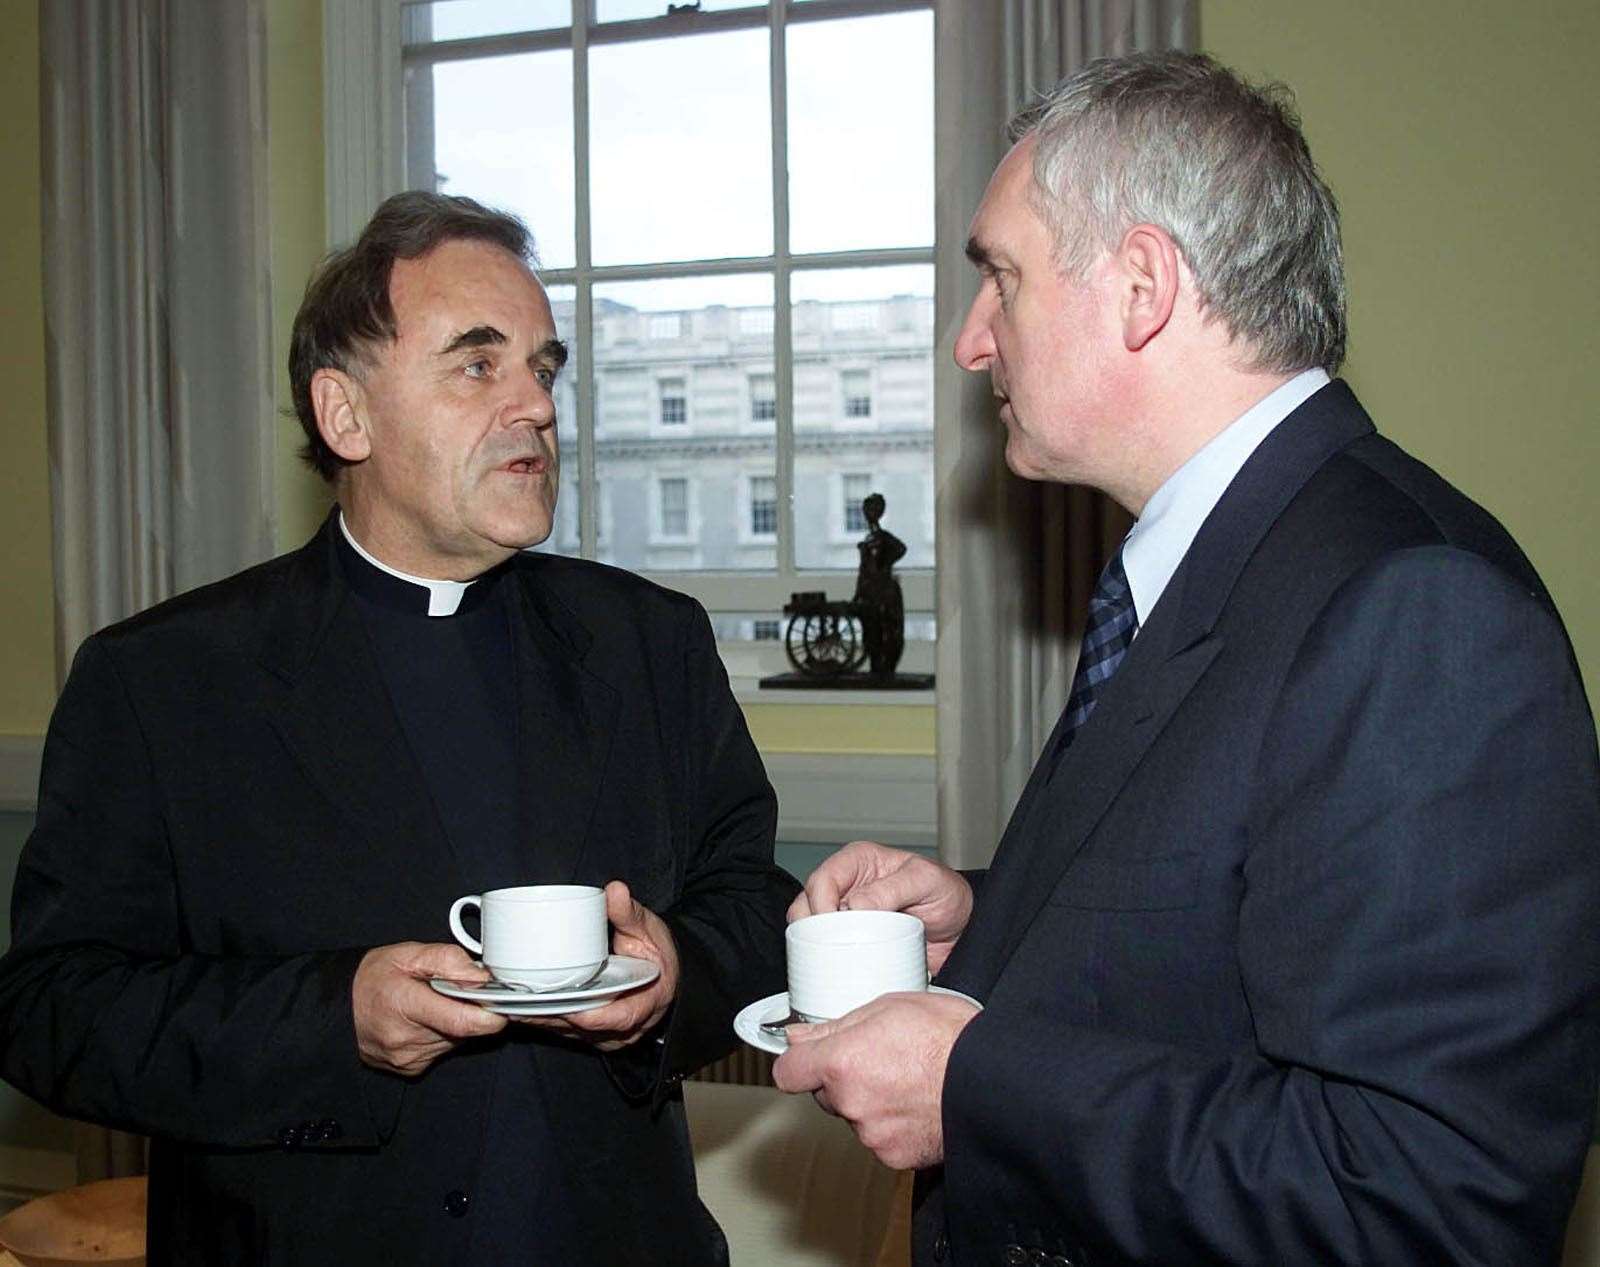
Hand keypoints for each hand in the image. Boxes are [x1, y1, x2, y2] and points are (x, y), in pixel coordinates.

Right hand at [352, 941, 507, 1076]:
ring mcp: (407, 1058)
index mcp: (405, 1005)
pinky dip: (442, 1034)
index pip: (464, 1021)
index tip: (502, 1002)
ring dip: (455, 1022)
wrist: (338, 1008)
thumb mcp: (409, 954)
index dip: (491, 1014)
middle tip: (452, 991)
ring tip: (432, 1003)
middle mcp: (407, 1039)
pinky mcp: (410, 1069)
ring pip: (457, 1040)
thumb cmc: (372, 977)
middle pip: (464, 1030)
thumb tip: (482, 976)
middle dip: (470, 1009)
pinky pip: (443, 1050)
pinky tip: (423, 1020)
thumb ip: (449, 960)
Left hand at [511, 880, 679, 1051]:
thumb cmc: (656, 953)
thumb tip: (614, 890)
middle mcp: (625, 1029)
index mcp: (647, 1003)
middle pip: (583, 1029)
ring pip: (569, 1033)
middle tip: (518, 1002)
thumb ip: (629, 913)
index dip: (588, 1014)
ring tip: (510, 1006)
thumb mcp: (648, 930)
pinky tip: (519, 1010)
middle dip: (549, 1017)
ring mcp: (607, 1036)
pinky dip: (543, 1021)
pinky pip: (564, 1032)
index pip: (618, 1017)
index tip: (561, 1002)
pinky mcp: (591, 1035)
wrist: (662, 976)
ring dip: (540, 1021)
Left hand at [771, 991, 979, 1170]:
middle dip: (844, 1079)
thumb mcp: (890, 1006)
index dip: (800, 1062)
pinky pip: (881, 1139)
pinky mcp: (895, 1156)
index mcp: (842, 1062)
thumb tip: (799, 1035)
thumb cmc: (950, 1037)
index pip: (789, 1072)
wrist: (995, 1082)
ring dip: (871, 1102)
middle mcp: (851, 1102)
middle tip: (882, 1059)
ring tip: (909, 1080)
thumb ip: (836, 1025)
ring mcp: (872, 1134)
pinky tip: (918, 1104)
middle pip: (826, 1094)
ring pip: (856, 1116)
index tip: (811, 1057)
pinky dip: (894, 1125)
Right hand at [789, 840, 974, 973]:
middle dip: (813, 926)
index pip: (822, 878)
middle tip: (835, 946)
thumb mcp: (927, 882)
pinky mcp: (850, 940)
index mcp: (859, 860)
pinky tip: (841, 966)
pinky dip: (826, 959)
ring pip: (808, 927)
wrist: (962, 929)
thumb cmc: (947, 895)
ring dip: (815, 945)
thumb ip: (893, 888)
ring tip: (839, 957)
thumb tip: (855, 905)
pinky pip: (824, 949)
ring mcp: (846, 914)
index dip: (820, 902)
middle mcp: (847, 885)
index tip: (834, 924)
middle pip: (807, 903)